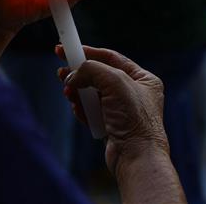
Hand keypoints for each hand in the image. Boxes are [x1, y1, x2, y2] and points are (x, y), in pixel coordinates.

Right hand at [56, 46, 168, 177]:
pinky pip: (91, 112)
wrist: (136, 157)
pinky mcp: (111, 127)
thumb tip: (73, 74)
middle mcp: (134, 94)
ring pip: (93, 95)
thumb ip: (91, 70)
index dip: (88, 52)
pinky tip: (76, 109)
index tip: (67, 48)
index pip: (111, 58)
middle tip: (61, 72)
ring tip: (68, 93)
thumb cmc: (134, 118)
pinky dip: (82, 109)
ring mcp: (122, 111)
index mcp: (143, 79)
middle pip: (99, 76)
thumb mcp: (114, 81)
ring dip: (78, 93)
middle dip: (79, 74)